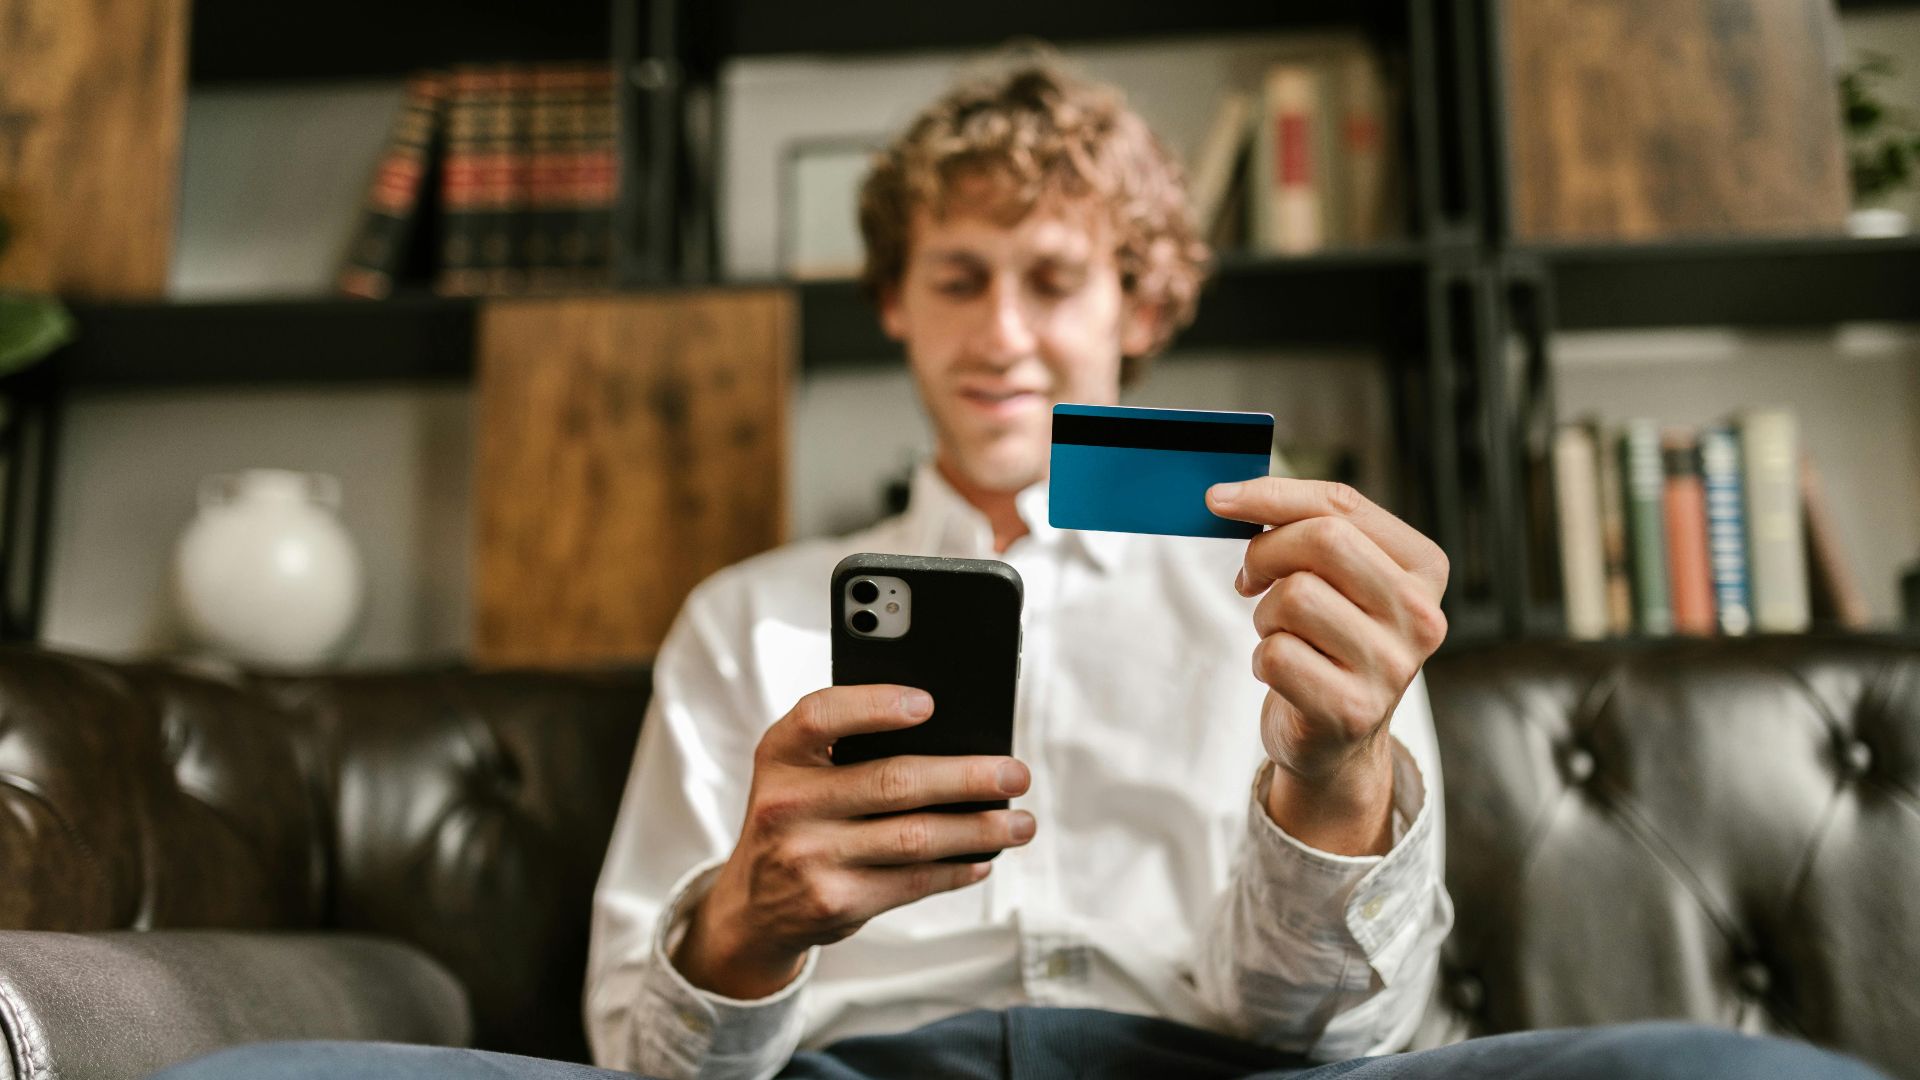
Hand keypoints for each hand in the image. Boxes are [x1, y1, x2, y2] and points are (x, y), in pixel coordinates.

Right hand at [673, 684, 1035, 998]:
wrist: (753, 904)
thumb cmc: (797, 817)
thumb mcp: (797, 772)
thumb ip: (847, 747)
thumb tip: (953, 740)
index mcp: (780, 755)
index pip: (821, 715)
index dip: (874, 704)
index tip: (929, 704)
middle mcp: (788, 804)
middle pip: (893, 782)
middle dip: (967, 777)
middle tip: (1016, 773)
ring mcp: (810, 857)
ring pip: (914, 838)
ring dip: (979, 830)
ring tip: (1020, 823)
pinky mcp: (836, 902)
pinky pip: (912, 882)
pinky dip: (956, 869)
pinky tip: (983, 858)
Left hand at [1206, 478, 1448, 854]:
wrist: (1338, 741)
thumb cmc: (1329, 642)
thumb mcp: (1336, 579)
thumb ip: (1304, 528)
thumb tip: (1229, 495)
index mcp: (1424, 569)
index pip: (1342, 505)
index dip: (1272, 495)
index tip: (1221, 498)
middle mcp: (1421, 616)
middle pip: (1323, 540)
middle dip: (1266, 552)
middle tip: (1251, 577)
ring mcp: (1392, 666)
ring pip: (1295, 596)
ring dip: (1266, 614)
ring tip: (1283, 635)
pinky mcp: (1353, 710)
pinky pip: (1276, 653)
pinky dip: (1263, 659)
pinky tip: (1284, 674)